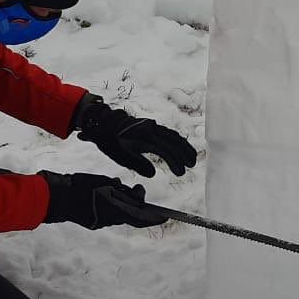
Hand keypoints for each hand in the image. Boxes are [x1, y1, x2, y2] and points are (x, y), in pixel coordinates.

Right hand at [38, 171, 166, 229]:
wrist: (56, 198)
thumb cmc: (80, 187)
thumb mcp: (104, 183)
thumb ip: (120, 189)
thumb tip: (133, 192)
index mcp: (114, 211)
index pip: (139, 218)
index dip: (154, 218)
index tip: (165, 216)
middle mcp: (109, 220)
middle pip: (130, 214)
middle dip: (136, 203)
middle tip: (137, 189)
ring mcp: (100, 222)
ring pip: (119, 213)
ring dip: (123, 202)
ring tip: (119, 187)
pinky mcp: (93, 222)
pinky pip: (108, 214)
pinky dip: (112, 204)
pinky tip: (109, 191)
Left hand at [75, 98, 196, 177]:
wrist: (106, 123)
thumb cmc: (113, 142)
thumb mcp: (122, 156)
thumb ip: (139, 165)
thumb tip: (153, 174)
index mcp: (145, 138)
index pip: (165, 151)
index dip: (175, 162)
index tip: (181, 172)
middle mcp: (152, 130)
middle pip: (173, 142)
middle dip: (184, 154)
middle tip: (192, 165)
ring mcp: (153, 126)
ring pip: (173, 136)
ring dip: (184, 147)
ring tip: (192, 158)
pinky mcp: (152, 125)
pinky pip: (169, 132)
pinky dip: (178, 140)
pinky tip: (182, 147)